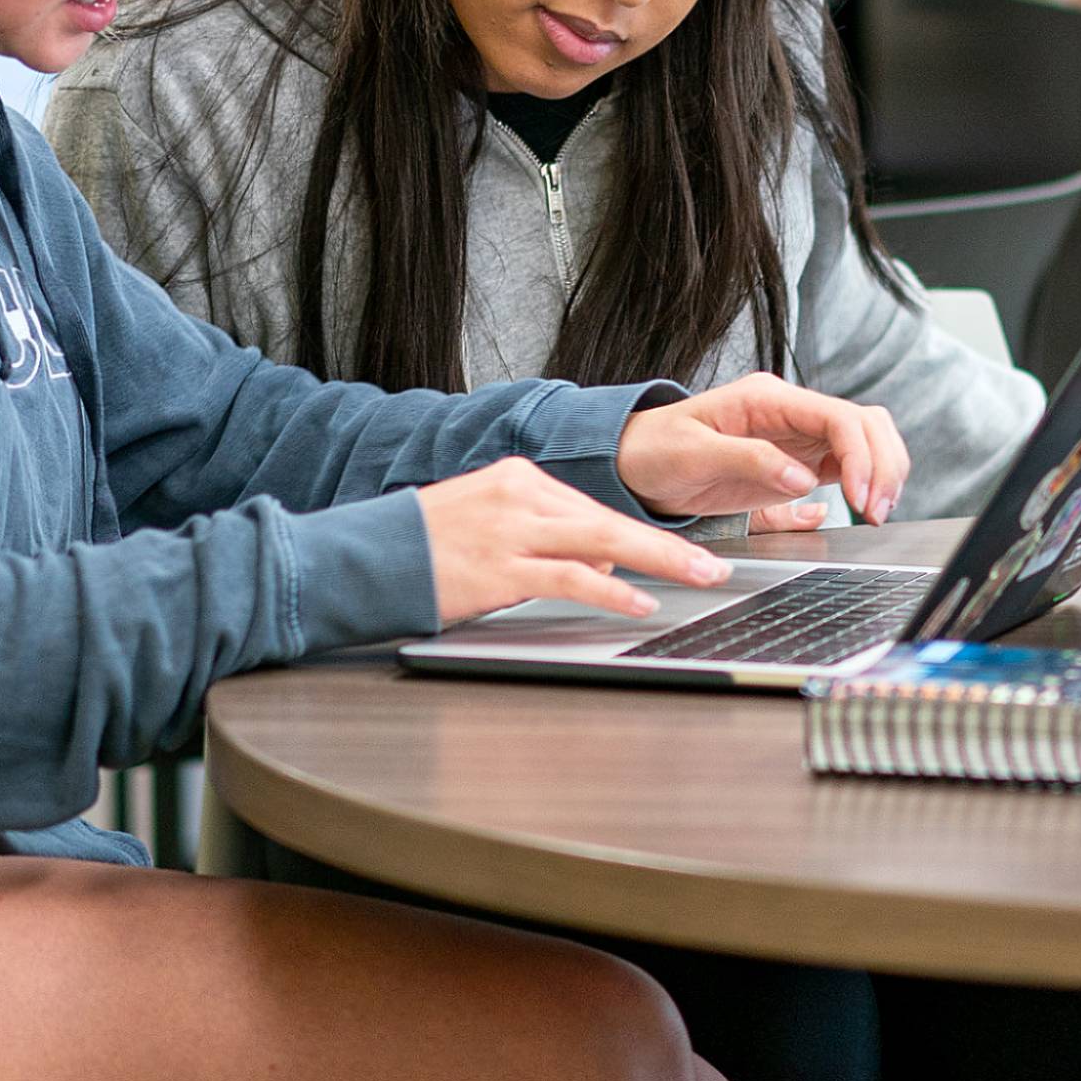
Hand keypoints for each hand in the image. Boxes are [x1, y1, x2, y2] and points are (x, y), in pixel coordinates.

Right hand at [416, 459, 731, 624]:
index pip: (593, 507)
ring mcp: (511, 529)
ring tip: (698, 579)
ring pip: (602, 541)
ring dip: (659, 562)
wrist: (366, 557)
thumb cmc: (423, 548)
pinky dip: (611, 590)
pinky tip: (638, 602)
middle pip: (610, 517)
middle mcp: (520, 494)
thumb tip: (601, 563)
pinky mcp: (500, 566)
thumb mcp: (489, 525)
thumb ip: (545, 537)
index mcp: (518, 477)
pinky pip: (570, 578)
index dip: (639, 537)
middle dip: (668, 545)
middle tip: (714, 565)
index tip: (681, 554)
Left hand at [617, 373, 908, 525]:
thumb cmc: (656, 450)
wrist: (636, 463)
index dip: (862, 456)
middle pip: (865, 423)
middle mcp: (790, 411)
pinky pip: (848, 464)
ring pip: (864, 441)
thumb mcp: (694, 454)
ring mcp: (797, 435)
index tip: (861, 497)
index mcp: (767, 398)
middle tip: (876, 511)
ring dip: (881, 473)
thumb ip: (749, 460)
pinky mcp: (797, 460)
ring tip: (875, 514)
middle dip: (883, 465)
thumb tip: (803, 478)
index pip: (839, 416)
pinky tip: (864, 509)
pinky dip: (866, 483)